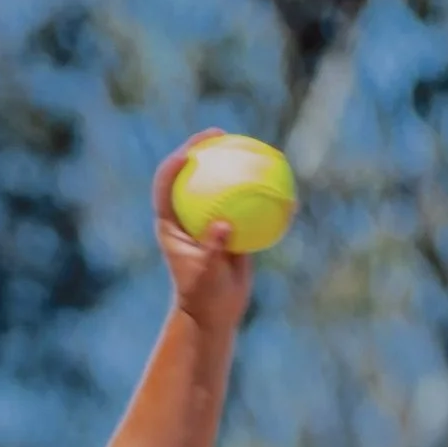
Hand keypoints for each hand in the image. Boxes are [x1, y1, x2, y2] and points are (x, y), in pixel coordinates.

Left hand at [152, 132, 255, 335]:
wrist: (214, 312)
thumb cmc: (202, 296)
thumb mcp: (205, 274)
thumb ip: (213, 248)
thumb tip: (224, 224)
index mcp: (171, 224)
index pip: (166, 187)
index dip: (173, 165)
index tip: (188, 154)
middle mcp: (188, 216)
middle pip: (192, 174)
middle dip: (203, 148)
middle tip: (220, 134)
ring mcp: (210, 220)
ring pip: (221, 184)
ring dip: (234, 163)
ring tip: (252, 144)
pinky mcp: (231, 227)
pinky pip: (246, 204)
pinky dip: (261, 194)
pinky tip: (282, 183)